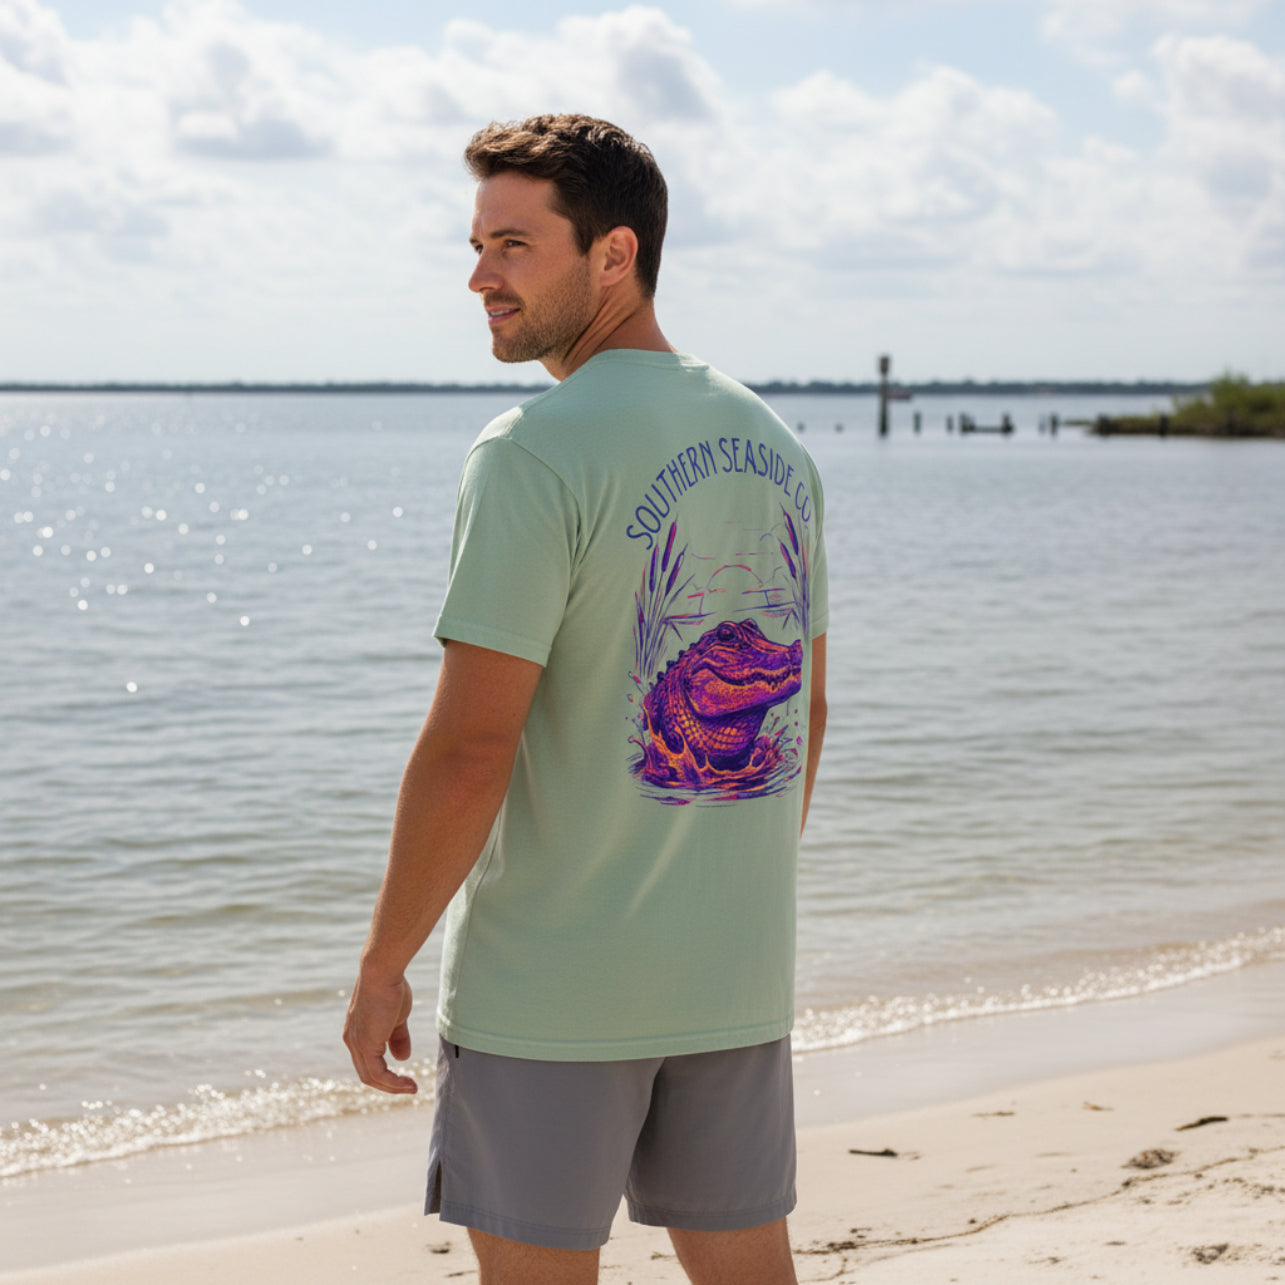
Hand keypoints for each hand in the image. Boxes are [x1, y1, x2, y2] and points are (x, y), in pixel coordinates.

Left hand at [343, 971, 417, 1093]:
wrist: (382, 972)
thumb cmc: (391, 987)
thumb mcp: (397, 1017)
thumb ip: (398, 1038)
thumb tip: (402, 1058)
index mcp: (357, 1033)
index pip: (368, 1061)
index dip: (385, 1072)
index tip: (404, 1075)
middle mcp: (352, 1041)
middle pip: (368, 1073)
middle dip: (389, 1084)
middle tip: (409, 1087)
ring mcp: (356, 1044)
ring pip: (371, 1077)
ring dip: (393, 1086)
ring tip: (412, 1088)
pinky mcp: (365, 1046)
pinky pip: (378, 1073)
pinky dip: (393, 1082)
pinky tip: (408, 1082)